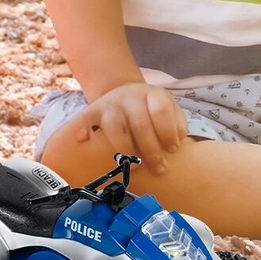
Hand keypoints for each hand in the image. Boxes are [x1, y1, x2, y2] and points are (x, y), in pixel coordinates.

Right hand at [72, 83, 187, 174]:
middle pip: (140, 123)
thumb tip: (179, 142)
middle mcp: (131, 96)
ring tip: (135, 167)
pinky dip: (82, 129)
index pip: (160, 110)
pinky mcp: (94, 110)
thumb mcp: (168, 107)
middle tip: (160, 169)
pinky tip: (82, 140)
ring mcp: (111, 103)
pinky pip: (85, 119)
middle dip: (151, 149)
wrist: (124, 90)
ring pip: (115, 126)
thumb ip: (176, 123)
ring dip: (125, 149)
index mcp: (153, 94)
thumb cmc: (150, 107)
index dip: (167, 131)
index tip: (173, 150)